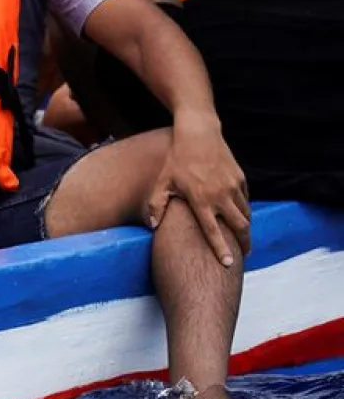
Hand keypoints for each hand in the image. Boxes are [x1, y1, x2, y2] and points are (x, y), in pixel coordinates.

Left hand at [148, 114, 250, 265]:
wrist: (199, 133)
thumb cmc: (176, 159)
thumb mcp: (162, 182)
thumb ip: (156, 205)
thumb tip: (152, 226)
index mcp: (200, 200)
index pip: (213, 231)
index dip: (221, 249)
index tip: (228, 265)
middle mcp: (220, 195)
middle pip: (239, 226)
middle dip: (243, 244)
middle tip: (243, 256)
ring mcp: (233, 186)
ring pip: (246, 214)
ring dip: (245, 228)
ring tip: (243, 239)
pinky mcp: (241, 178)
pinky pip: (246, 200)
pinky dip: (245, 210)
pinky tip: (240, 217)